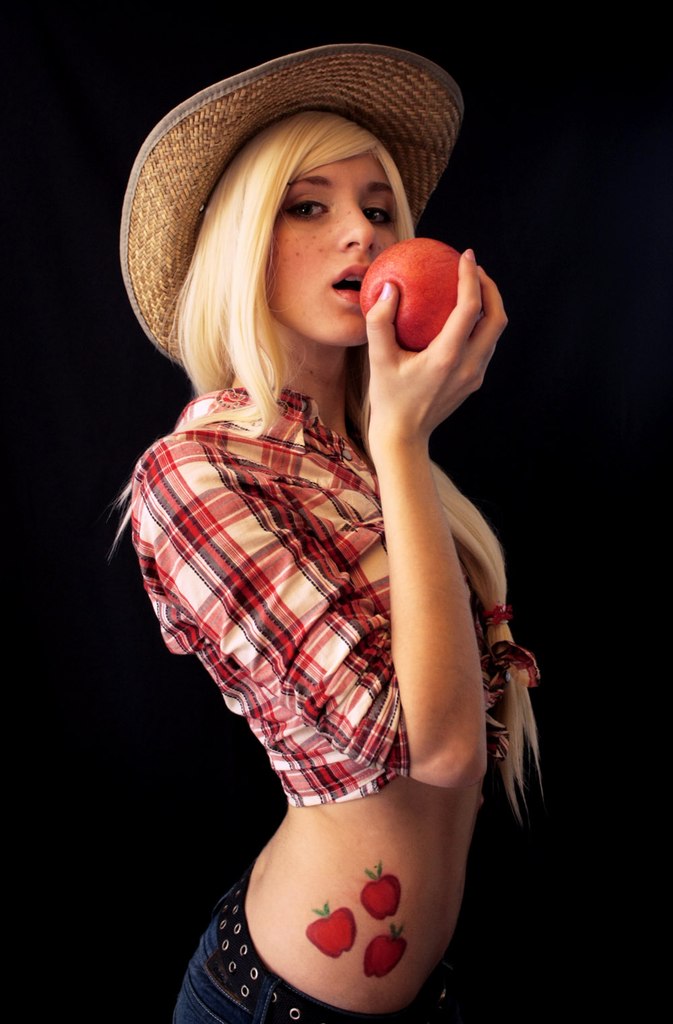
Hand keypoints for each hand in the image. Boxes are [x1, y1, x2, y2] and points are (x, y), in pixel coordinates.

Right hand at [364, 248, 506, 454]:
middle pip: (497, 318)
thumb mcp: (377, 360)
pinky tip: (460, 317)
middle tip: (473, 268)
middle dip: (490, 288)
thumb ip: (380, 322)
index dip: (471, 278)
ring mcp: (475, 376)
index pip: (470, 308)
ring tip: (469, 288)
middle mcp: (468, 366)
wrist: (404, 436)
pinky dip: (479, 324)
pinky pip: (485, 346)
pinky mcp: (473, 382)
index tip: (465, 256)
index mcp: (447, 357)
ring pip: (495, 333)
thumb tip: (390, 288)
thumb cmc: (388, 398)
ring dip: (488, 306)